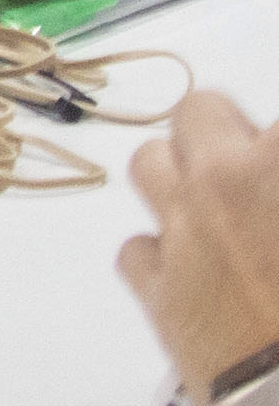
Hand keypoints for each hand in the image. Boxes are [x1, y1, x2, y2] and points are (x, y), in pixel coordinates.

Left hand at [124, 89, 278, 400]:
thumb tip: (274, 202)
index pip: (276, 121)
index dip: (278, 149)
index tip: (276, 164)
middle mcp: (225, 186)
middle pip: (202, 113)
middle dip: (233, 132)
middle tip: (266, 170)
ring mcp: (182, 237)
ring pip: (151, 165)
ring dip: (184, 176)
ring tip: (222, 207)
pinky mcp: (159, 293)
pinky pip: (139, 248)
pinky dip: (165, 253)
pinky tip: (200, 271)